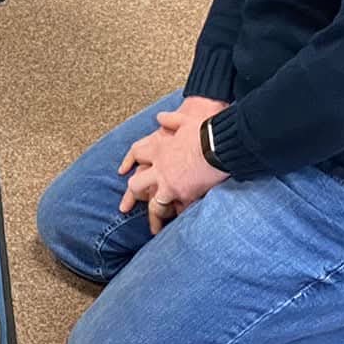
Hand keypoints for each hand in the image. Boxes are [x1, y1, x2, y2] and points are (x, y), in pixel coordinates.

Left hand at [117, 104, 227, 232]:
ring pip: (154, 204)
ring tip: (154, 226)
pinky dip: (179, 214)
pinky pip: (179, 210)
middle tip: (129, 205)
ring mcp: (170, 184)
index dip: (129, 161)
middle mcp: (159, 169)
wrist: (220, 143)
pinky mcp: (185, 195)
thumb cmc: (204, 130)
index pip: (136, 154)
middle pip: (137, 185)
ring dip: (155, 213)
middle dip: (134, 194)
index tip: (123, 171)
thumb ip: (170, 119)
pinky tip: (180, 221)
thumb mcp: (184, 120)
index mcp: (158, 149)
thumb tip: (160, 117)